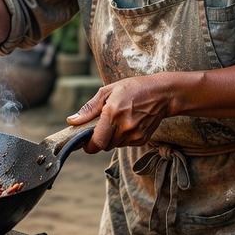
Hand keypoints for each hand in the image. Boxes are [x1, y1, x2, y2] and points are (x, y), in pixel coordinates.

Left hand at [65, 74, 179, 151]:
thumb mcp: (108, 91)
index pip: (96, 143)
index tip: (86, 141)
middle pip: (104, 146)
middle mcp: (124, 127)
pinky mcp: (142, 139)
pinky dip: (123, 137)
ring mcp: (134, 135)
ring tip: (118, 121)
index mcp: (112, 114)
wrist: (162, 94)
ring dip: (112, 138)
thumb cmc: (133, 89)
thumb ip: (89, 108)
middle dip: (100, 138)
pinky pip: (126, 144)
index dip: (88, 145)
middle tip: (104, 124)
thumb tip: (72, 120)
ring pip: (115, 145)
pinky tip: (129, 123)